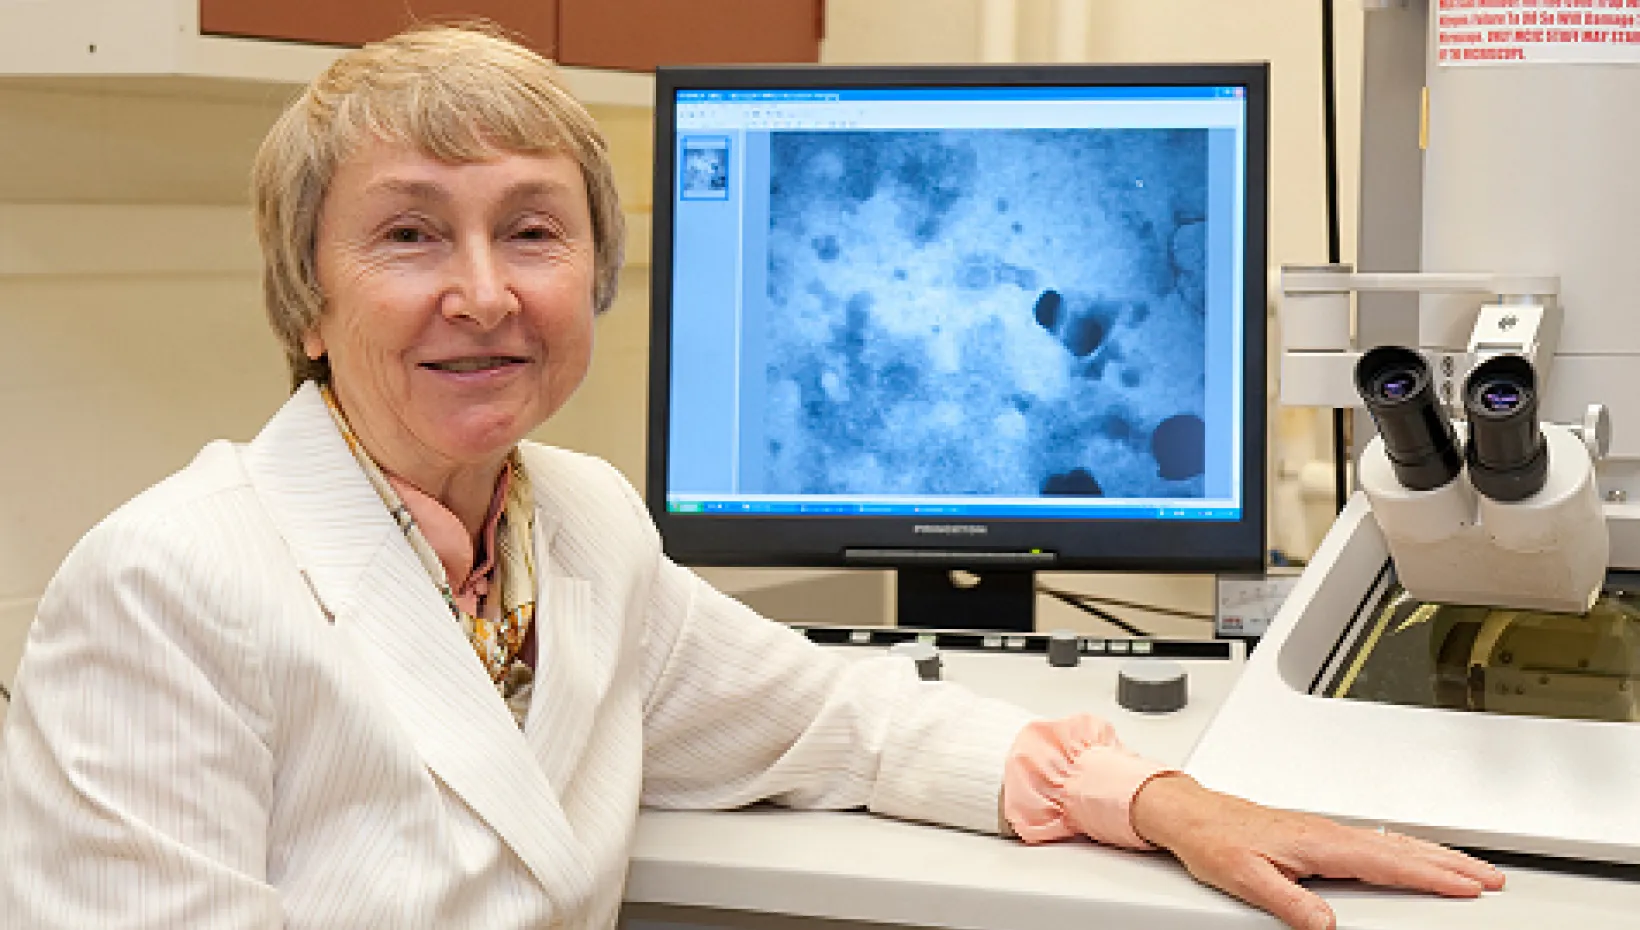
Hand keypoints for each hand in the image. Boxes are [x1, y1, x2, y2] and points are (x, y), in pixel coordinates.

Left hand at [1130, 773, 1504, 929]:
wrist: (1193, 815)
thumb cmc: (1215, 841)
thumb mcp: (1246, 878)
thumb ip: (1288, 902)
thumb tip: (1324, 924)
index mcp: (1319, 844)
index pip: (1388, 862)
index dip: (1432, 875)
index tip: (1469, 885)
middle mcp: (1328, 834)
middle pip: (1402, 848)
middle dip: (1449, 863)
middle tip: (1490, 877)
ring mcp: (1326, 832)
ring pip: (1392, 842)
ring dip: (1434, 854)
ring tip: (1468, 867)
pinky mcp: (1319, 835)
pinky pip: (1375, 841)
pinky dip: (1406, 848)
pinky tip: (1413, 855)